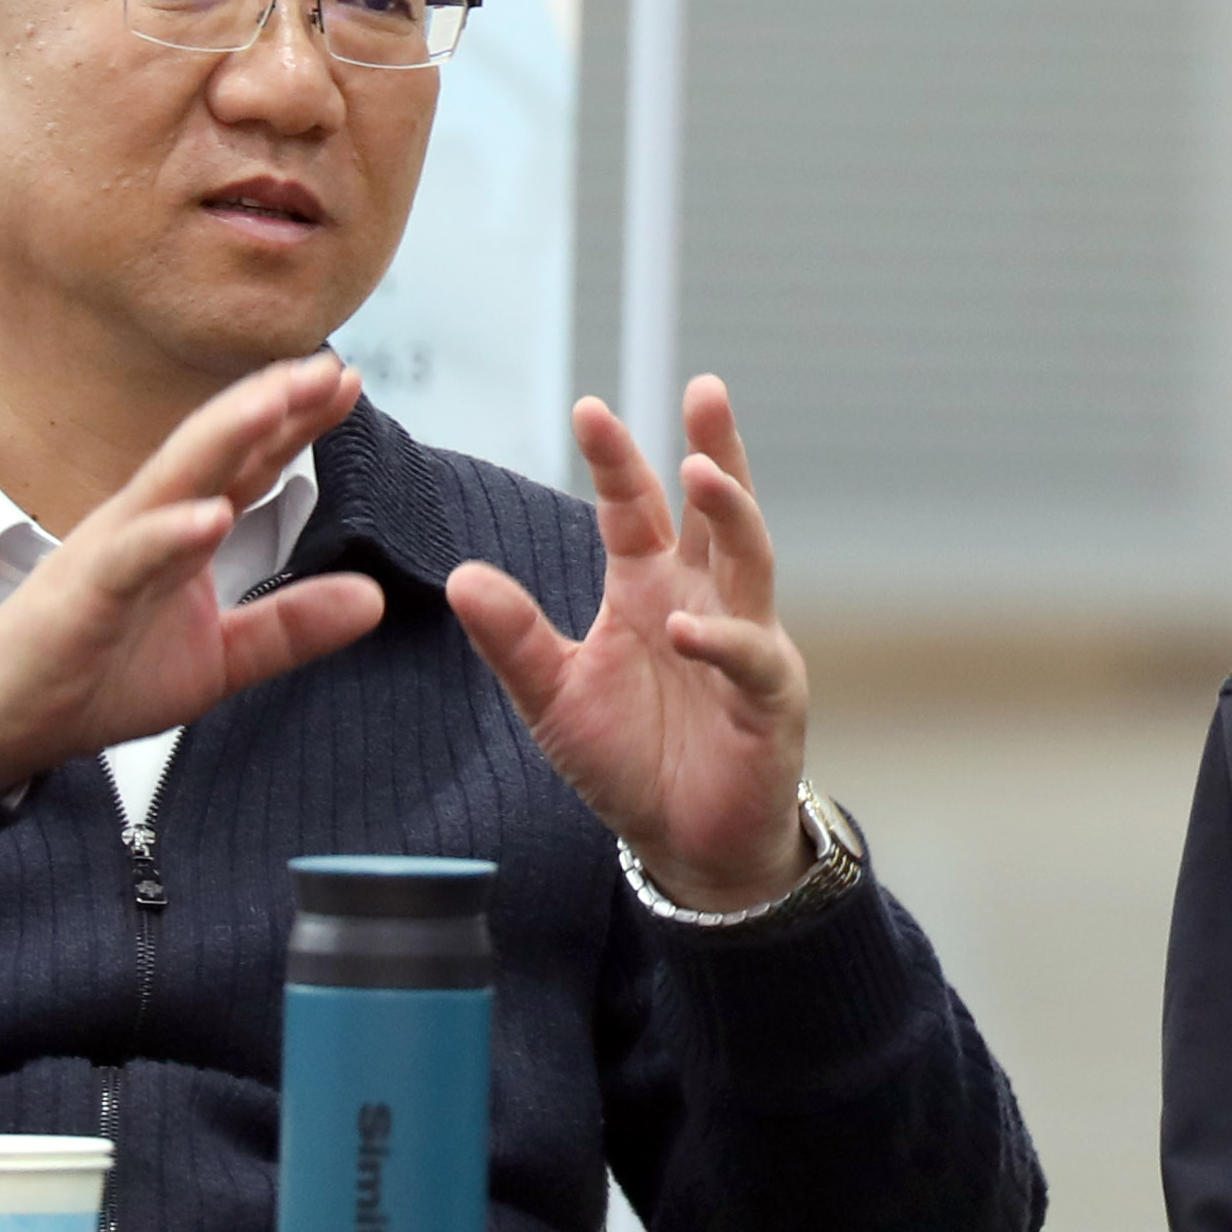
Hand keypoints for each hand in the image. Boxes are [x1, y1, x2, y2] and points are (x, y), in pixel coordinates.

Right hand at [0, 354, 386, 797]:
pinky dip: (169, 534)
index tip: (347, 382)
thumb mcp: (220, 658)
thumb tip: (374, 600)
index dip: (295, 422)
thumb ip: (290, 626)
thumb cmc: (101, 677)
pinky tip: (211, 517)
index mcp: (180, 530)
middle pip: (214, 449)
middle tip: (328, 368)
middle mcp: (147, 523)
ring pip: (172, 480)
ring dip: (225, 438)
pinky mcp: (81, 595)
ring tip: (277, 403)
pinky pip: (129, 557)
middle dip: (270, 404)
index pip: (246, 463)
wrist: (9, 724)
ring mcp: (112, 552)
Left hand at [446, 382, 813, 911]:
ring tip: (703, 472)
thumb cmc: (629, 758)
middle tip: (704, 389)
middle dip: (715, 448)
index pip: (633, 506)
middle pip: (715, 508)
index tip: (588, 408)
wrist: (686, 842)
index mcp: (648, 584)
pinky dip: (720, 638)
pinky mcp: (770, 694)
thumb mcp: (553, 696)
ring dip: (732, 513)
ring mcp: (745, 639)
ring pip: (749, 560)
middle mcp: (702, 596)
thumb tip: (461, 576)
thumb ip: (513, 639)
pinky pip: (750, 655)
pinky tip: (684, 627)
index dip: (615, 458)